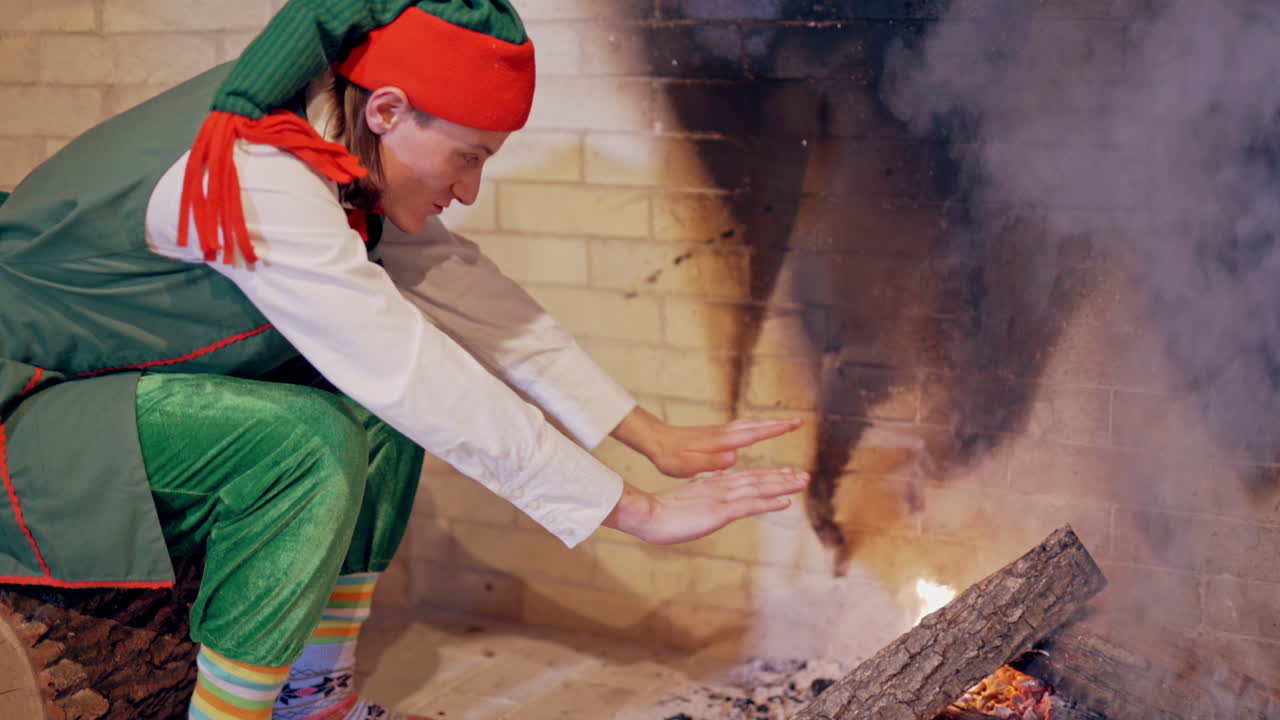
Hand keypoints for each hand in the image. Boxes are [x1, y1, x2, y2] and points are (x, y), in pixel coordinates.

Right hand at [601, 468, 808, 544]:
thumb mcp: (685, 499)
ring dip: (782, 486)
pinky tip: (786, 502)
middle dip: (781, 478)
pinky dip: (769, 502)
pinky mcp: (720, 510)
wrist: (647, 515)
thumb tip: (711, 487)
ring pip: (758, 488)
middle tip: (804, 476)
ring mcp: (721, 497)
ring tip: (802, 482)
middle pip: (757, 480)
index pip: (745, 478)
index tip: (785, 474)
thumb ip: (701, 492)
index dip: (767, 476)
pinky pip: (750, 505)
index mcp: (712, 485)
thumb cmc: (660, 512)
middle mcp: (720, 487)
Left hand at [612, 407, 803, 477]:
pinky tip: (755, 431)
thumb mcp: (688, 465)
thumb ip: (711, 462)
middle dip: (777, 424)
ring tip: (783, 425)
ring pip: (748, 425)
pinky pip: (741, 429)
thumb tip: (734, 458)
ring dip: (767, 424)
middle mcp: (723, 434)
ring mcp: (719, 432)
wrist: (654, 440)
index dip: (774, 430)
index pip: (753, 434)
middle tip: (798, 422)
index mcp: (721, 442)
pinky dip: (754, 427)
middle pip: (755, 425)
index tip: (793, 425)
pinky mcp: (714, 435)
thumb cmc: (670, 456)